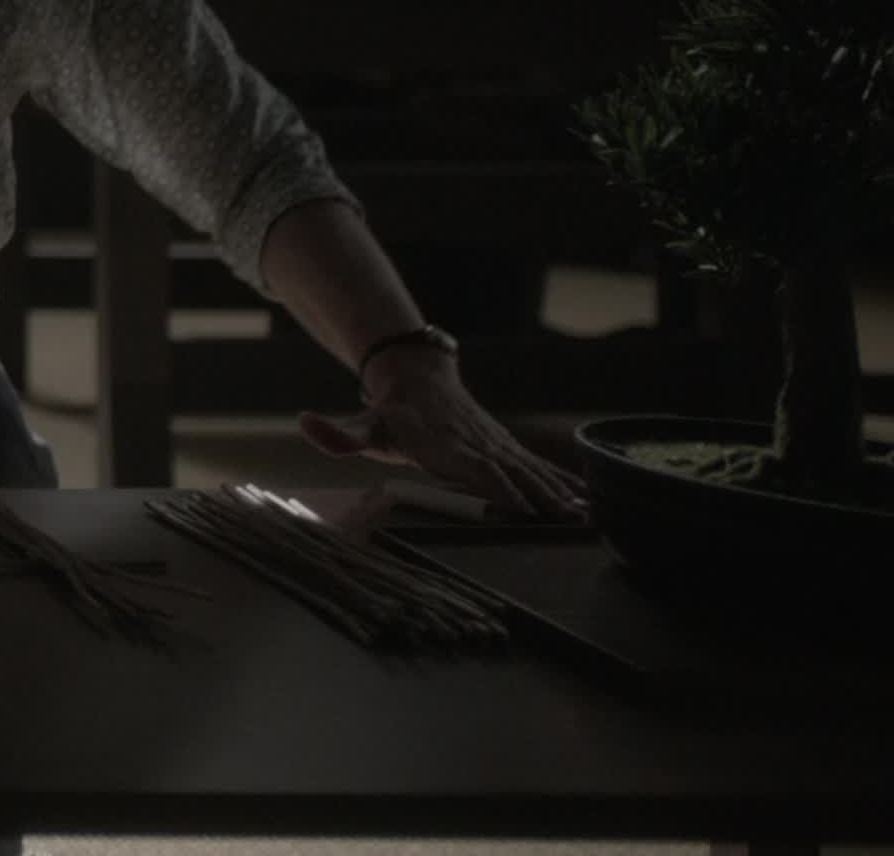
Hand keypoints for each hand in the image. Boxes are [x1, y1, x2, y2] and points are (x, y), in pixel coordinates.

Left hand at [297, 352, 589, 519]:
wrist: (417, 377)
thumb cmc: (390, 415)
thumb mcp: (364, 426)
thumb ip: (339, 434)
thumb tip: (305, 423)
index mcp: (443, 443)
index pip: (471, 465)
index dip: (494, 482)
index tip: (517, 503)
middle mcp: (475, 443)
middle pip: (509, 470)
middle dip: (537, 494)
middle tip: (564, 517)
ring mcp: (495, 444)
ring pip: (529, 468)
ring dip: (557, 490)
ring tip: (584, 512)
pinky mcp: (506, 447)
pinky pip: (538, 465)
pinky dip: (564, 480)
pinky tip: (588, 499)